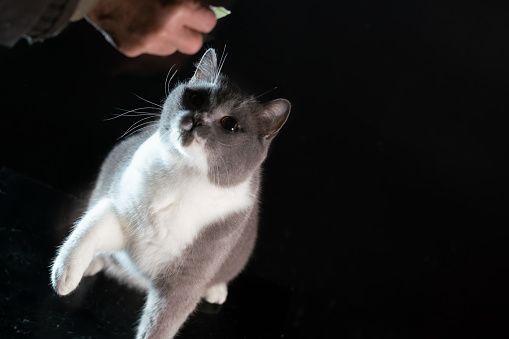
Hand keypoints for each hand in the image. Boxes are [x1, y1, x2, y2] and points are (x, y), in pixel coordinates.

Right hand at [87, 0, 216, 56]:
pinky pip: (152, 50)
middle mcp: (164, 30)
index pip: (208, 23)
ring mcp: (147, 43)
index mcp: (177, 8)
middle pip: (194, 44)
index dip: (203, 16)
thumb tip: (209, 10)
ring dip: (171, 38)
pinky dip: (151, 40)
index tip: (197, 11)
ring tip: (157, 21)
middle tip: (182, 21)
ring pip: (173, 49)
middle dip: (191, 33)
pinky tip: (140, 25)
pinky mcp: (132, 50)